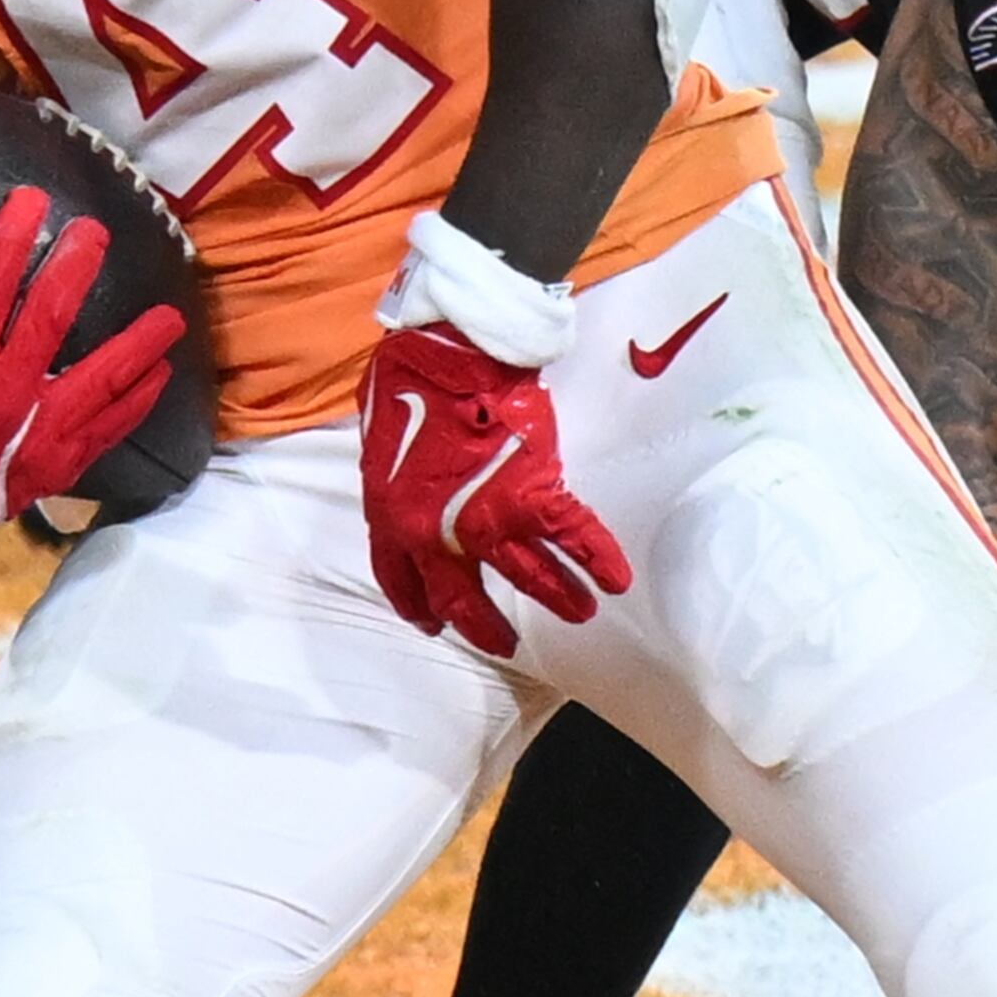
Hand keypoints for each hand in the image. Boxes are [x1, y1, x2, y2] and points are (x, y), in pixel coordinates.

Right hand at [0, 193, 184, 580]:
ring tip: (170, 313)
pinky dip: (139, 399)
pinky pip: (110, 426)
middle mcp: (2, 392)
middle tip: (96, 232)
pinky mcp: (56, 462)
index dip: (13, 233)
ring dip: (140, 341)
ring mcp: (36, 430)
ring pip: (104, 376)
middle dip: (79, 265)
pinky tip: (159, 372)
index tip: (32, 199)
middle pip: (54, 314)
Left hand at [357, 323, 628, 656]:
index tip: (435, 624)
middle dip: (485, 626)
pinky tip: (617, 579)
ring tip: (580, 613)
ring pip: (527, 576)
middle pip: (462, 598)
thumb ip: (394, 473)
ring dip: (557, 598)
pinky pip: (572, 536)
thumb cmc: (407, 380)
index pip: (401, 580)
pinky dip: (598, 559)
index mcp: (391, 518)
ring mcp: (488, 521)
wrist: (451, 354)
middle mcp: (437, 535)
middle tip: (504, 642)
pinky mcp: (533, 497)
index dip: (419, 606)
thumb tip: (409, 478)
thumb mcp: (379, 436)